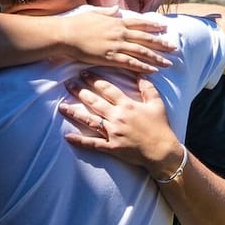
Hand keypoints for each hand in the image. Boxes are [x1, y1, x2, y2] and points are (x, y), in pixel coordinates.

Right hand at [56, 8, 175, 71]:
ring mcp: (117, 45)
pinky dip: (143, 67)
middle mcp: (120, 32)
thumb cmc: (76, 23)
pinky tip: (153, 70)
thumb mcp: (94, 12)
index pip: (140, 23)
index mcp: (117, 21)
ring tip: (169, 63)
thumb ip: (107, 12)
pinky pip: (131, 63)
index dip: (153, 26)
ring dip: (157, 58)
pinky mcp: (111, 57)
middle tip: (174, 47)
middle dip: (161, 43)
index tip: (164, 27)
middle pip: (146, 38)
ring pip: (142, 52)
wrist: (66, 34)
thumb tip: (116, 9)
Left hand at [60, 73, 181, 172]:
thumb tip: (140, 74)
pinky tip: (68, 136)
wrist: (162, 151)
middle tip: (68, 84)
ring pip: (90, 120)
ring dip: (75, 113)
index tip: (84, 73)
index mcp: (127, 105)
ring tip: (62, 106)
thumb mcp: (157, 104)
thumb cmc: (160, 127)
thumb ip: (147, 89)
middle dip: (80, 92)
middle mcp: (117, 117)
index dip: (94, 80)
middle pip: (95, 102)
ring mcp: (113, 133)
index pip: (107, 89)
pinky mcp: (112, 147)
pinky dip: (80, 141)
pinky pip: (93, 144)